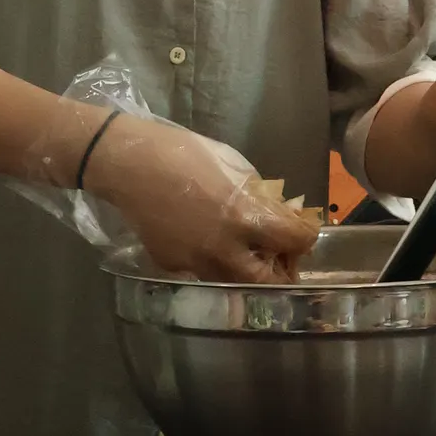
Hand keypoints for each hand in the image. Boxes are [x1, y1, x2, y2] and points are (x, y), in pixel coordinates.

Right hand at [90, 118, 322, 282]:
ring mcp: (195, 263)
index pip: (295, 240)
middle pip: (267, 281)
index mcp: (244, 216)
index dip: (305, 237)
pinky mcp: (172, 267)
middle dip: (280, 272)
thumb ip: (261, 197)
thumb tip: (281, 214)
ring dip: (245, 272)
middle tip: (280, 259)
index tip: (301, 231)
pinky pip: (200, 272)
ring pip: (232, 282)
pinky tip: (203, 241)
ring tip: (245, 252)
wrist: (130, 164)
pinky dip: (211, 262)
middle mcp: (223, 248)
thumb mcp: (234, 166)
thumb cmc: (185, 153)